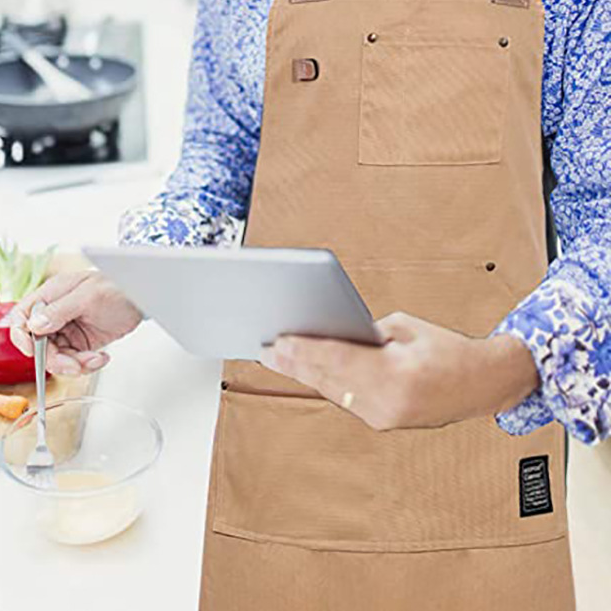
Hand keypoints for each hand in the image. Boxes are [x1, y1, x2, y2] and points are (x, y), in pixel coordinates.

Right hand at [7, 271, 142, 375]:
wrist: (142, 297)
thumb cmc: (117, 285)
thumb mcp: (88, 296)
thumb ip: (60, 310)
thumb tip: (34, 324)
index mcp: (50, 296)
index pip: (22, 317)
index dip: (22, 336)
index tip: (34, 350)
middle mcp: (55, 314)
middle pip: (38, 344)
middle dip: (55, 359)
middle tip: (75, 365)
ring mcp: (67, 329)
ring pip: (56, 357)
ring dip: (74, 364)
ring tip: (95, 360)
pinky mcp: (80, 343)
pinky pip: (74, 360)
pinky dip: (86, 364)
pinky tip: (101, 358)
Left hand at [260, 312, 540, 430]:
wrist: (483, 384)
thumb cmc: (447, 348)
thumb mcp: (406, 328)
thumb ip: (367, 334)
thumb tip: (330, 336)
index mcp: (399, 375)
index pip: (340, 359)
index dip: (306, 350)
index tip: (279, 340)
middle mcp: (390, 403)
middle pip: (330, 379)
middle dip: (295, 362)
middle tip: (266, 348)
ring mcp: (386, 418)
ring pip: (333, 392)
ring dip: (303, 374)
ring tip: (275, 358)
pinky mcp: (384, 422)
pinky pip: (345, 399)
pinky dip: (323, 383)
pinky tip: (303, 371)